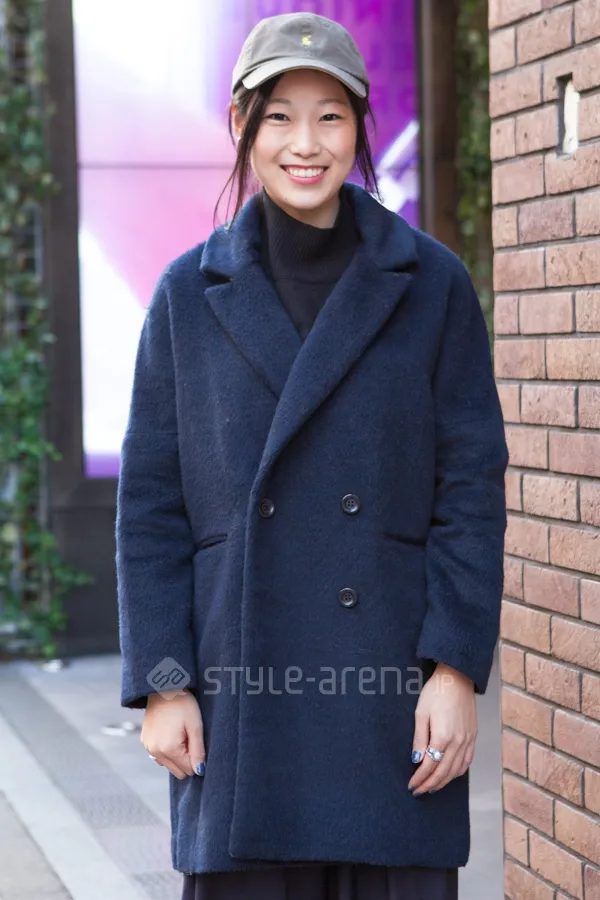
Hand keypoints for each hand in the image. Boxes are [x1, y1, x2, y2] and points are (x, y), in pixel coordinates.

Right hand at [142, 688, 205, 779]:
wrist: (163, 687)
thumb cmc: (182, 703)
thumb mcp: (195, 726)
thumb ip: (198, 751)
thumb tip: (199, 771)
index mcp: (168, 749)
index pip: (188, 770)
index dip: (196, 757)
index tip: (195, 740)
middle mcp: (155, 752)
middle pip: (177, 771)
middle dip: (186, 758)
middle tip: (188, 737)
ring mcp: (147, 747)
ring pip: (168, 764)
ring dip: (177, 755)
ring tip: (180, 733)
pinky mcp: (144, 741)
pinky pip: (159, 756)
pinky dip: (167, 750)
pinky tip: (171, 733)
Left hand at [407, 662, 476, 794]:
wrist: (457, 678)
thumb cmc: (436, 692)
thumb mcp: (421, 713)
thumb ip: (419, 739)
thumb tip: (416, 760)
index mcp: (443, 736)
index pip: (429, 766)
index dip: (419, 778)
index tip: (411, 785)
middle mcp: (458, 742)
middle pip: (443, 772)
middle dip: (430, 784)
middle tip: (418, 791)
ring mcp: (468, 740)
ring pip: (456, 770)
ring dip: (444, 782)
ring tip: (432, 787)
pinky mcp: (473, 736)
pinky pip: (467, 761)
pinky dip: (458, 772)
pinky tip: (450, 774)